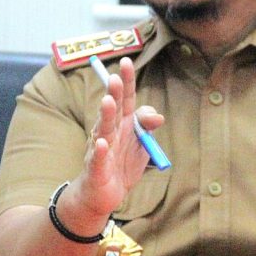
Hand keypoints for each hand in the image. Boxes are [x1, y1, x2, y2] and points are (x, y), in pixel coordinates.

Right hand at [74, 57, 163, 219]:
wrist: (104, 194)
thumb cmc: (122, 163)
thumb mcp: (141, 143)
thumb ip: (147, 125)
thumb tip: (158, 116)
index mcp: (123, 123)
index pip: (126, 98)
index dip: (127, 81)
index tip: (126, 61)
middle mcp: (110, 132)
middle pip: (113, 110)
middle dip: (115, 93)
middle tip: (115, 78)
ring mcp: (101, 149)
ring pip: (104, 129)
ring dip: (106, 115)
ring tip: (107, 100)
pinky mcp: (97, 169)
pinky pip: (99, 159)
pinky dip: (100, 152)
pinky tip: (101, 144)